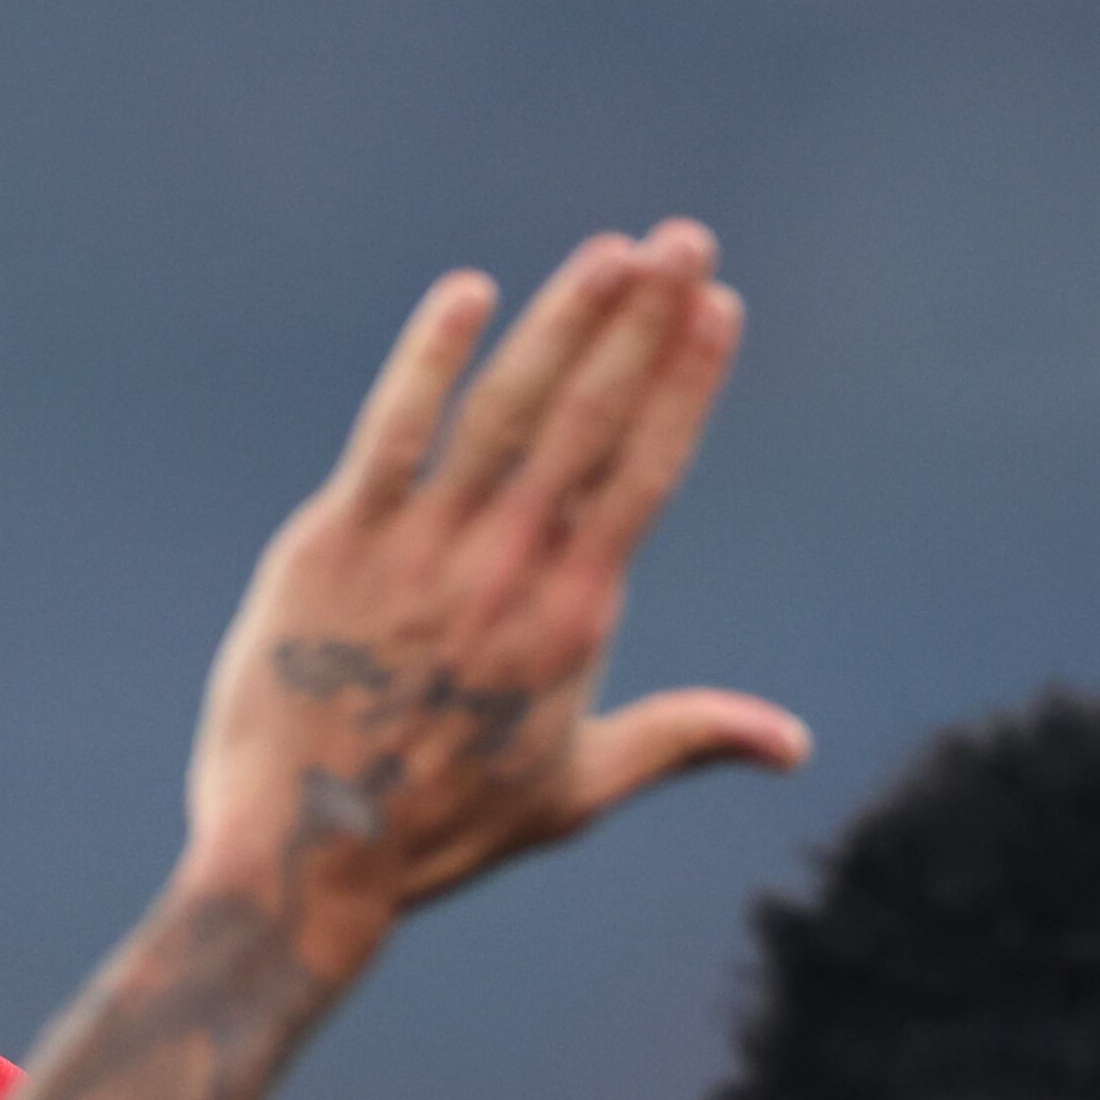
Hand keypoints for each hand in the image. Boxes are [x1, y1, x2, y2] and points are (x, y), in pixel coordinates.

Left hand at [177, 221, 806, 956]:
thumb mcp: (577, 791)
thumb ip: (684, 740)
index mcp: (573, 620)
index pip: (645, 473)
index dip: (684, 383)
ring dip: (563, 320)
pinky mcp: (334, 545)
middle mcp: (508, 573)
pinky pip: (391, 432)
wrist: (308, 860)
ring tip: (611, 253)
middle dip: (644, 322)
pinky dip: (429, 360)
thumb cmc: (441, 829)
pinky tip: (469, 295)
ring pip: (506, 410)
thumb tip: (791, 743)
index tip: (717, 310)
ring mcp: (421, 552)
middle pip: (591, 419)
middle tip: (685, 240)